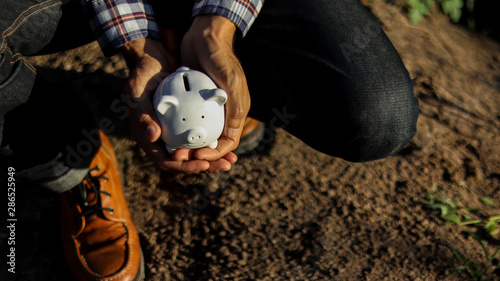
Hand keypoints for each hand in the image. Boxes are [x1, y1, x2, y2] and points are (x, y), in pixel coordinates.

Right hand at [121, 38, 235, 172]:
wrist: (153, 60)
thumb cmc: (143, 74)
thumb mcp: (138, 90)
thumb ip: (143, 113)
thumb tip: (153, 137)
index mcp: (145, 136)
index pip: (165, 161)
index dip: (183, 165)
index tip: (202, 164)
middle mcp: (159, 138)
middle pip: (182, 161)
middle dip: (203, 166)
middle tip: (224, 166)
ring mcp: (171, 132)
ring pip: (192, 152)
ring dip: (211, 159)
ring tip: (230, 161)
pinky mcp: (182, 124)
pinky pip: (197, 138)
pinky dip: (210, 143)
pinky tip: (227, 143)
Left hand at [181, 15, 250, 162]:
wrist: (204, 36)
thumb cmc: (220, 57)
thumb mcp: (230, 82)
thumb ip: (234, 108)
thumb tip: (232, 136)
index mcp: (236, 112)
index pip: (228, 142)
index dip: (216, 153)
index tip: (199, 154)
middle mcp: (223, 113)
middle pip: (213, 142)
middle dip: (201, 154)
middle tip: (185, 157)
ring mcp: (208, 108)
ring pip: (199, 134)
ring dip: (189, 145)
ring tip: (176, 150)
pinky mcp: (194, 101)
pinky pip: (187, 120)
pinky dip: (180, 129)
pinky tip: (169, 134)